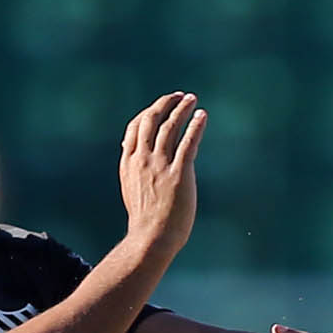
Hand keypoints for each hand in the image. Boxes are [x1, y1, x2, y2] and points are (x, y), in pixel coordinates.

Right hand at [118, 92, 203, 259]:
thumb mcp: (132, 188)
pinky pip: (188, 143)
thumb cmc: (145, 218)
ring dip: (181, 109)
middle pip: (151, 120)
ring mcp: (160, 165)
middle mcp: (142, 159)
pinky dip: (195, 126)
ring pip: (170, 127)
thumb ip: (133, 168)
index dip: (149, 112)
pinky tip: (202, 115)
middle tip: (179, 96)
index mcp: (129, 161)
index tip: (162, 106)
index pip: (136, 127)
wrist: (151, 237)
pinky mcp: (178, 174)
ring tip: (192, 99)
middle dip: (165, 104)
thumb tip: (132, 151)